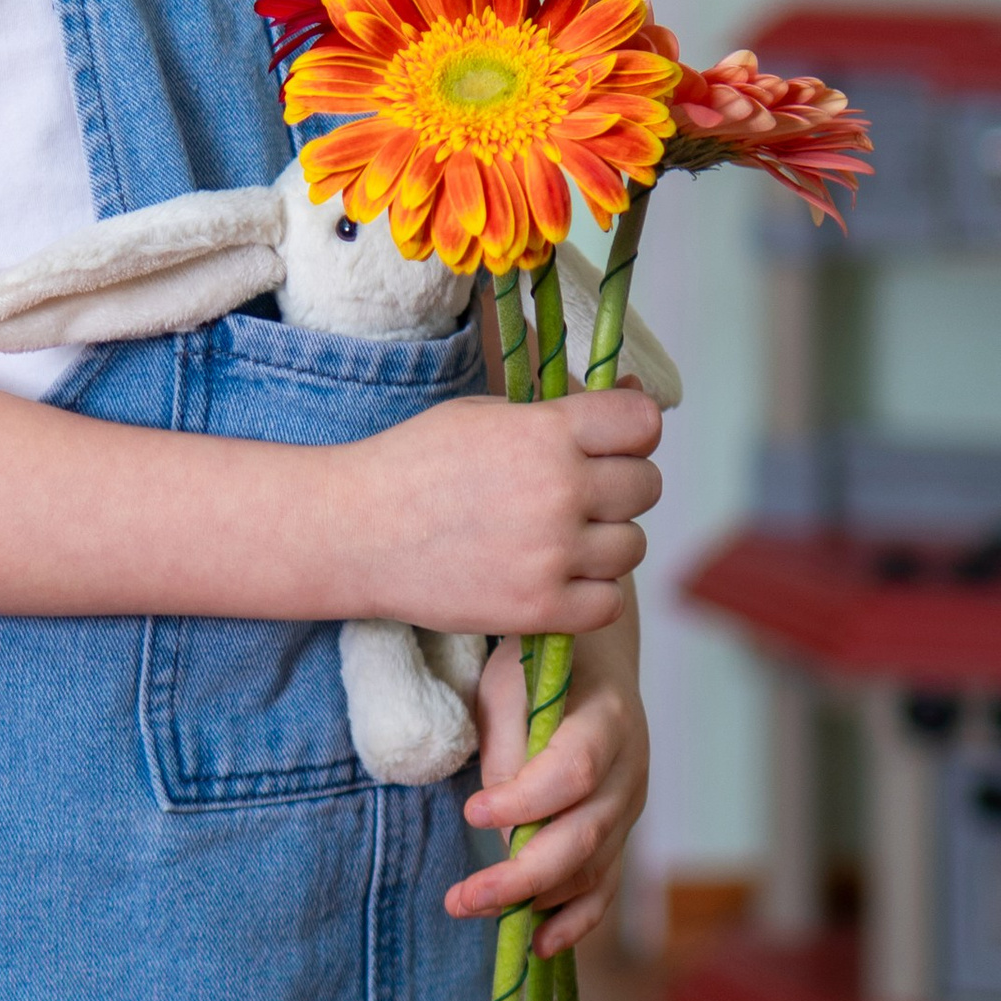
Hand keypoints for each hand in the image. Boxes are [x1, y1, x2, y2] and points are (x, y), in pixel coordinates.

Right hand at [357, 388, 661, 639]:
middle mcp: (560, 490)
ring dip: (604, 541)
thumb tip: (632, 391)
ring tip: (556, 537)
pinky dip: (588, 592)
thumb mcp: (485, 412)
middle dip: (618, 485)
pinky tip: (551, 575)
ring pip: (633, 546)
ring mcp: (553, 554)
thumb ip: (559, 410)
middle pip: (646, 486)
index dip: (630, 430)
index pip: (645, 422)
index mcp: (547, 432)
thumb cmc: (415, 463)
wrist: (354, 533)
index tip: (608, 441)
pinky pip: (609, 601)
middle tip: (574, 493)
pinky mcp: (540, 609)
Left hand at [441, 606, 649, 952]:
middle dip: (522, 875)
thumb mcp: (511, 685)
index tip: (473, 813)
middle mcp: (628, 770)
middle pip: (583, 835)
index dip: (525, 800)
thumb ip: (509, 747)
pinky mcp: (617, 835)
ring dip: (533, 901)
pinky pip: (603, 888)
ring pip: (591, 869)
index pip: (574, 771)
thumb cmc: (539, 673)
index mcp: (607, 720)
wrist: (592, 664)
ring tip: (470, 908)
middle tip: (463, 898)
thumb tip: (503, 827)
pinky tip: (538, 943)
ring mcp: (628, 808)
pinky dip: (573, 921)